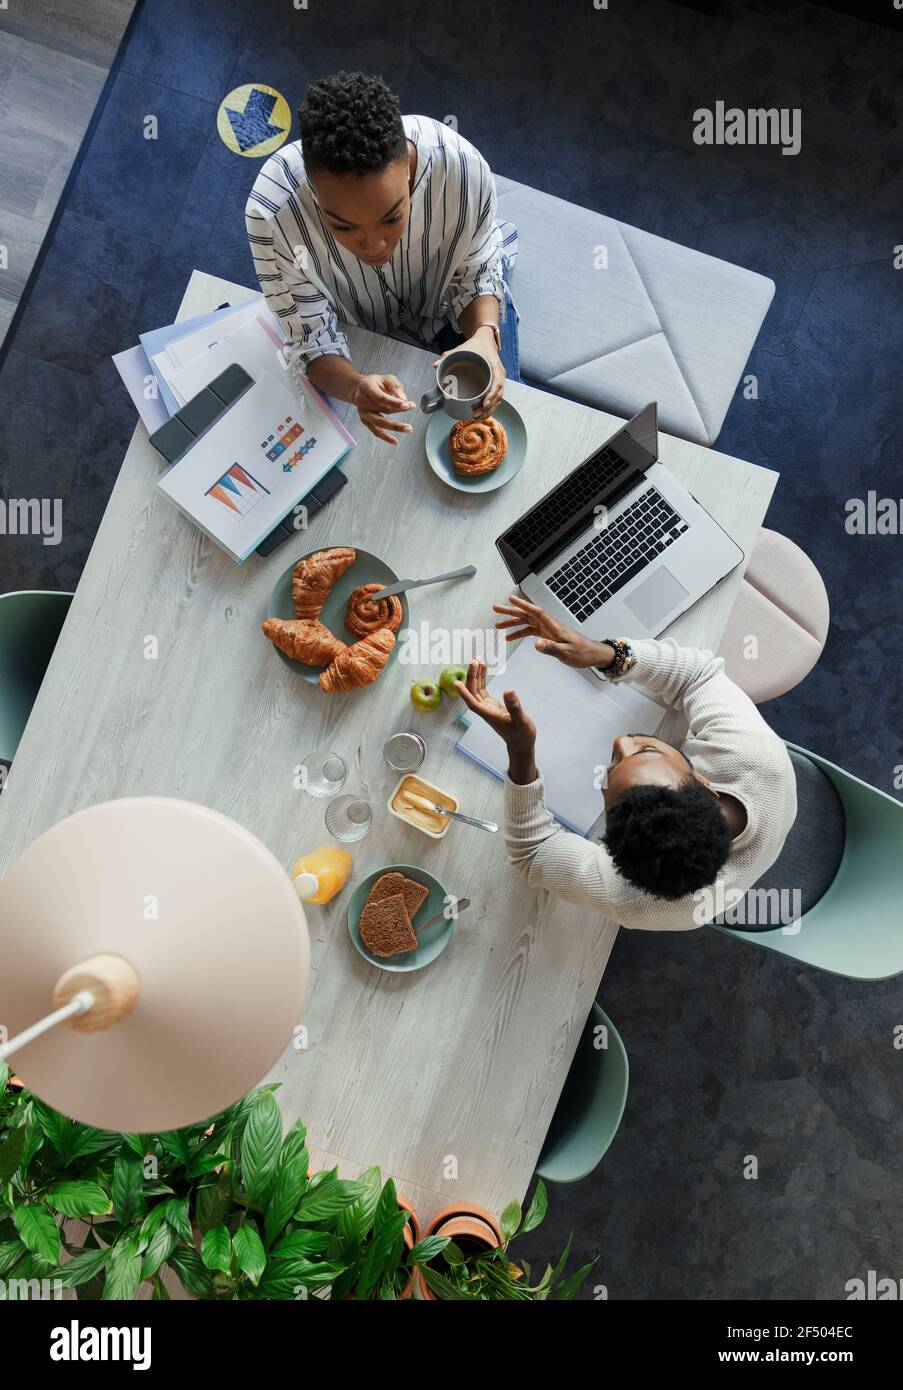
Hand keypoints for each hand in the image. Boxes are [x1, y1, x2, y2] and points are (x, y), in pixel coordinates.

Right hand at [351, 374, 414, 444]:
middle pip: (382, 409)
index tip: (407, 404)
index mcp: (366, 388)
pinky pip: (375, 431)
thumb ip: (395, 386)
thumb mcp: (386, 378)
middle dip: (399, 409)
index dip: (394, 402)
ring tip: (408, 428)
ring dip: (395, 426)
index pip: (381, 398)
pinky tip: (395, 441)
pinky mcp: (365, 421)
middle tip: (411, 407)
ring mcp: (363, 413)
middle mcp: (361, 401)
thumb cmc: (375, 383)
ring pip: (379, 422)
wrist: (360, 389)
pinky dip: (385, 437)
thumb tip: (403, 399)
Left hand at [433, 328, 504, 420]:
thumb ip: (448, 356)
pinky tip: (482, 414)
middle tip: (475, 415)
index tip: (484, 404)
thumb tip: (435, 366)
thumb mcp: (462, 349)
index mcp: (494, 365)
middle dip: (488, 408)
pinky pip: (496, 398)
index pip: (497, 383)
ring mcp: (499, 380)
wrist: (484, 340)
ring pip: (498, 399)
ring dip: (489, 411)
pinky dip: (490, 408)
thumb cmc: (475, 346)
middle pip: (498, 395)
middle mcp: (499, 374)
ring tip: (476, 417)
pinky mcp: (497, 384)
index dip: (491, 395)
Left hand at [455, 659, 535, 757]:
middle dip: (472, 676)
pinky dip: (482, 679)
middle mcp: (485, 710)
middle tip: (474, 660)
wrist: (522, 743)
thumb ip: (514, 706)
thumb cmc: (521, 734)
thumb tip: (508, 690)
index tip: (456, 682)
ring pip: (477, 689)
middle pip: (473, 692)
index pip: (472, 702)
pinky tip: (483, 669)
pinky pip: (483, 690)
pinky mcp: (492, 705)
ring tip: (478, 660)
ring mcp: (487, 707)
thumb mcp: (521, 720)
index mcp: (489, 714)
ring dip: (476, 675)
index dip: (464, 693)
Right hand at [493, 594, 612, 669]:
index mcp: (554, 626)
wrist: (592, 654)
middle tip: (496, 608)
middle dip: (511, 611)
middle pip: (528, 615)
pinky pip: (531, 631)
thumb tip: (536, 644)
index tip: (511, 599)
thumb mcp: (566, 653)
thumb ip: (551, 648)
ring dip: (513, 623)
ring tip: (498, 625)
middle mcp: (549, 625)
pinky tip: (511, 637)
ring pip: (527, 623)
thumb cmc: (582, 653)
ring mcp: (548, 630)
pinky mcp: (548, 636)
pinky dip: (520, 633)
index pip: (536, 612)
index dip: (523, 605)